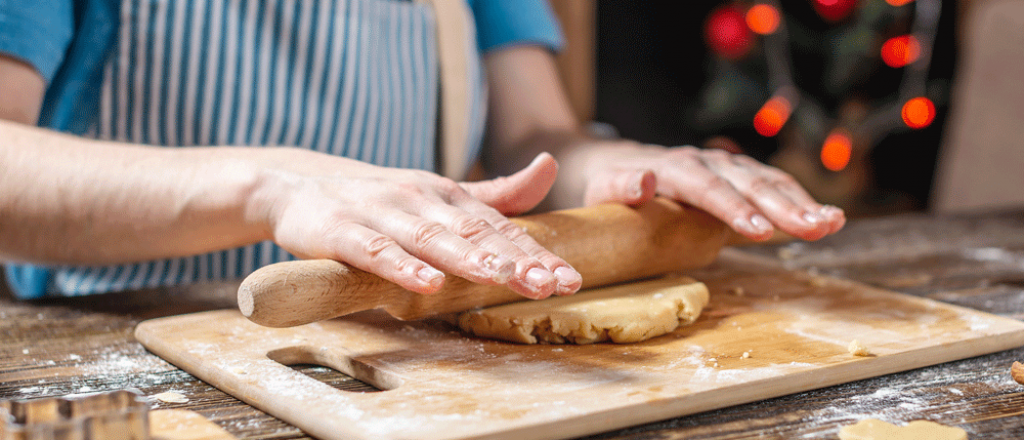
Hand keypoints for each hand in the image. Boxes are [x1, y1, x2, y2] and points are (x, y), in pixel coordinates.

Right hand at [251, 151, 581, 299]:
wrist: (298, 187)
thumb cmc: (379, 201)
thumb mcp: (439, 195)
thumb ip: (495, 194)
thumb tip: (549, 168)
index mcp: (447, 195)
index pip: (499, 227)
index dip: (535, 253)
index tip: (568, 277)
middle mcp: (420, 198)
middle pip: (473, 232)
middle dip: (514, 259)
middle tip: (550, 283)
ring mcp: (380, 211)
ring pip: (429, 238)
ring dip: (466, 259)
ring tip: (500, 278)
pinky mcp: (340, 230)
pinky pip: (374, 250)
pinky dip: (400, 266)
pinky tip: (426, 282)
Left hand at [579, 143, 844, 241]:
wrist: (616, 165)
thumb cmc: (607, 186)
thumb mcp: (602, 188)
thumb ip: (621, 186)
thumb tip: (644, 181)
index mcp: (674, 168)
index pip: (707, 188)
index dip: (734, 209)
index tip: (760, 231)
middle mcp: (706, 162)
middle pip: (748, 183)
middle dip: (784, 207)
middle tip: (817, 228)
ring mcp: (725, 167)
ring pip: (768, 182)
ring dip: (802, 203)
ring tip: (834, 223)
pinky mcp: (737, 177)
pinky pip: (772, 187)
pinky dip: (800, 201)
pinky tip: (826, 219)